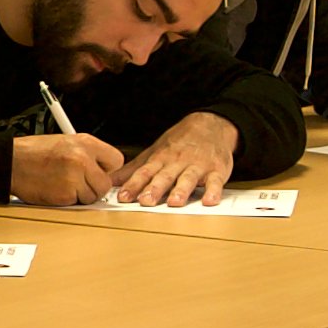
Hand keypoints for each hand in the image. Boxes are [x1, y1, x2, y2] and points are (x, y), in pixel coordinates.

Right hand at [9, 132, 123, 205]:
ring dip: (81, 195)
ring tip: (63, 184)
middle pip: (106, 183)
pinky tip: (55, 189)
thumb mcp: (65, 142)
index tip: (99, 172)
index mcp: (85, 142)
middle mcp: (82, 159)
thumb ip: (87, 154)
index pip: (116, 160)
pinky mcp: (65, 194)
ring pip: (93, 196)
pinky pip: (77, 203)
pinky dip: (67, 200)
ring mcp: (74, 177)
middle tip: (79, 183)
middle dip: (94, 186)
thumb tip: (102, 169)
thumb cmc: (33, 153)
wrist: (11, 162)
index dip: (107, 169)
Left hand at [114, 113, 239, 206]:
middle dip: (154, 189)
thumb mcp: (154, 153)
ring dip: (181, 190)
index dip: (133, 185)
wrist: (210, 125)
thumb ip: (134, 170)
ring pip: (188, 178)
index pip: (144, 173)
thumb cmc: (179, 143)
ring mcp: (197, 166)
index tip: (123, 197)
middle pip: (164, 176)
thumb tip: (110, 182)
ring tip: (175, 203)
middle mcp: (177, 162)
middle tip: (146, 201)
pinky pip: (216, 181)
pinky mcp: (217, 170)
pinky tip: (210, 201)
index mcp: (160, 160)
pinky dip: (213, 191)